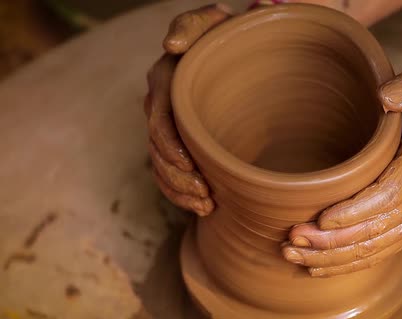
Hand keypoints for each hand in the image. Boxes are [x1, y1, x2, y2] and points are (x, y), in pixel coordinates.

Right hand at [144, 4, 230, 215]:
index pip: (159, 120)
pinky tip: (203, 206)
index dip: (172, 149)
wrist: (239, 53)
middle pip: (158, 150)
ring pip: (161, 166)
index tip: (195, 168)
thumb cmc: (230, 39)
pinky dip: (181, 194)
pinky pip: (168, 173)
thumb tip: (170, 44)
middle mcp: (161, 104)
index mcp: (166, 80)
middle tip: (207, 196)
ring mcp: (168, 126)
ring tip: (207, 205)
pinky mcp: (178, 143)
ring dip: (181, 190)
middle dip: (178, 178)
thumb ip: (194, 24)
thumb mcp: (216, 24)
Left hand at [282, 65, 401, 276]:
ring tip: (296, 255)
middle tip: (294, 240)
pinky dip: (349, 263)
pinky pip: (381, 252)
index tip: (321, 218)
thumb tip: (384, 98)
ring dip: (335, 256)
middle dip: (335, 239)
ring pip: (377, 247)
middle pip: (378, 228)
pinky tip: (318, 266)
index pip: (389, 194)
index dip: (355, 210)